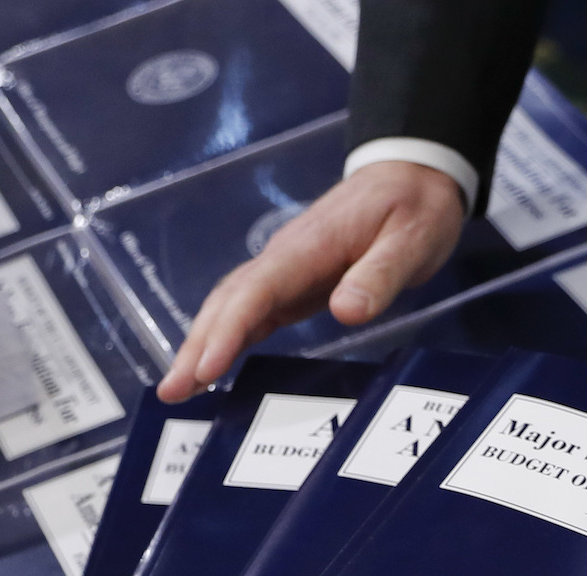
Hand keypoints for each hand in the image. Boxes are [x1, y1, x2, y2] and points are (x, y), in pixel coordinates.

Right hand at [156, 161, 466, 401]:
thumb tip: (345, 311)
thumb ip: (379, 275)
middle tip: (172, 391)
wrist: (412, 174)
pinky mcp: (294, 281)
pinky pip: (251, 310)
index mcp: (308, 247)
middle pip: (229, 303)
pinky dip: (226, 337)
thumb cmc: (415, 206)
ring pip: (232, 307)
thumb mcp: (411, 240)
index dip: (227, 332)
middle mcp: (285, 257)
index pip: (256, 292)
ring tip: (179, 387)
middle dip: (197, 347)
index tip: (206, 369)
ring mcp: (286, 268)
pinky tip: (213, 365)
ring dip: (202, 345)